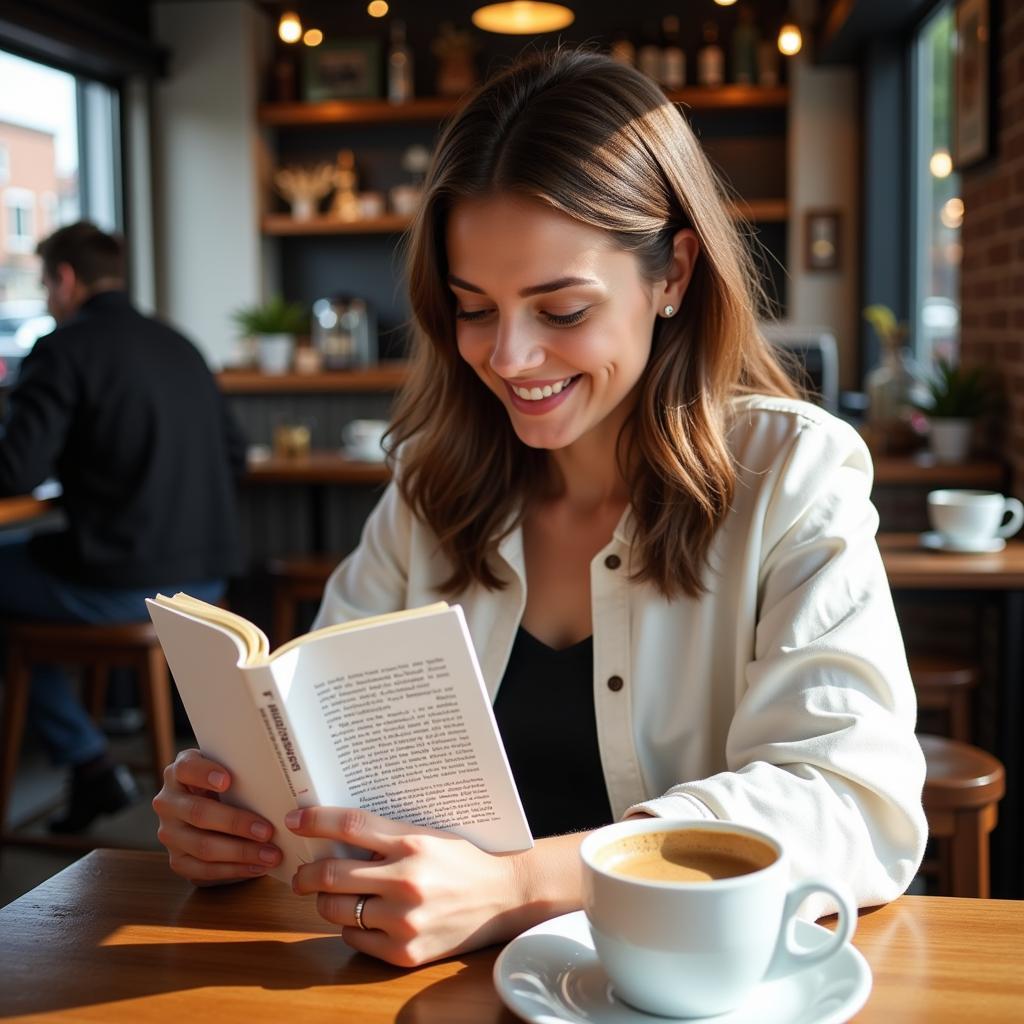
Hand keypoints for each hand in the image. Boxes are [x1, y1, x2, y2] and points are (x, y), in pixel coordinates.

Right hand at [152, 748, 282, 884]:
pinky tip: (257, 867)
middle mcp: (168, 802)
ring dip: (241, 853)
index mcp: (179, 773)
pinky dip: (234, 870)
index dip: (204, 774)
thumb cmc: (229, 784)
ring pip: (202, 846)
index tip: (228, 781)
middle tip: (267, 831)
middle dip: (236, 823)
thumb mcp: (230, 770)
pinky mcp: (177, 860)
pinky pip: (203, 870)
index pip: (186, 768)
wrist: (212, 809)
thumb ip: (242, 769)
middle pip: (198, 813)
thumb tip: (278, 777)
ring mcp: (169, 833)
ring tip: (271, 854)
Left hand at [287, 807, 522, 966]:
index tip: (293, 819)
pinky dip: (350, 928)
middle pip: (331, 873)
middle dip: (306, 874)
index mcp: (412, 843)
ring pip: (336, 910)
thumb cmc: (461, 860)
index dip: (315, 820)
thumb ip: (385, 836)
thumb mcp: (427, 835)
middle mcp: (406, 880)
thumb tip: (333, 834)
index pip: (349, 825)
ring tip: (331, 895)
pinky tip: (363, 917)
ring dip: (325, 902)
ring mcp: (404, 920)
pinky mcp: (404, 953)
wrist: (502, 897)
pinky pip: (354, 939)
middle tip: (301, 874)